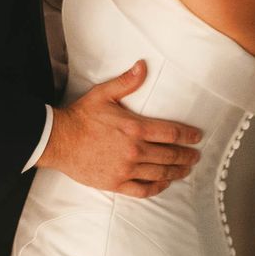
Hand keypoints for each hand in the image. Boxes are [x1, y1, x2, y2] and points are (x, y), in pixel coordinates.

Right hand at [40, 60, 201, 198]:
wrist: (58, 140)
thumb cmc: (80, 117)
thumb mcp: (103, 94)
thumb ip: (126, 82)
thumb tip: (143, 66)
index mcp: (134, 128)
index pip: (171, 133)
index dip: (188, 135)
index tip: (197, 137)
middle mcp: (134, 151)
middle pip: (169, 155)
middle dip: (186, 156)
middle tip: (196, 156)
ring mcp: (125, 169)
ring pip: (160, 173)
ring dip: (177, 172)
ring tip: (186, 170)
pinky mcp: (116, 183)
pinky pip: (143, 189)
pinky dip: (157, 187)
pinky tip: (164, 183)